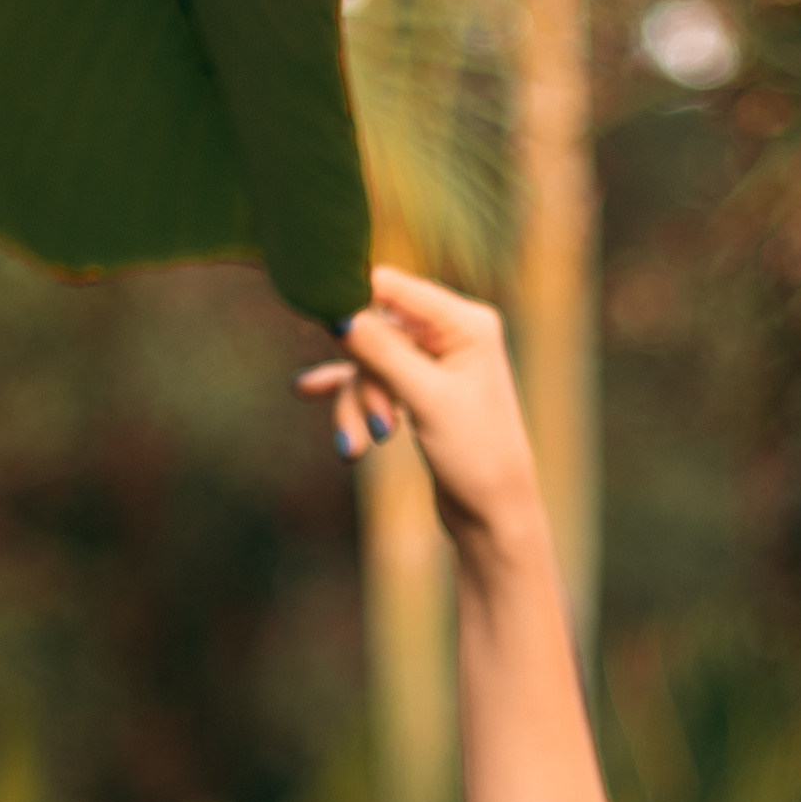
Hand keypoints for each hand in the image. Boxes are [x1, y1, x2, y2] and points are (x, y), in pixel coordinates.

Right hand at [293, 265, 543, 553]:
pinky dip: (349, 397)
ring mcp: (434, 361)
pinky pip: (372, 380)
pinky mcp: (419, 389)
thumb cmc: (476, 455)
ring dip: (357, 403)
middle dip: (363, 380)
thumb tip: (337, 311)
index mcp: (466, 322)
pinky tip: (307, 389)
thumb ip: (381, 350)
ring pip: (370, 362)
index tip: (311, 313)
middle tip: (378, 427)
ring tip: (353, 448)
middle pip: (375, 330)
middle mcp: (452, 333)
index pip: (393, 286)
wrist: (493, 515)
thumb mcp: (426, 398)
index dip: (350, 297)